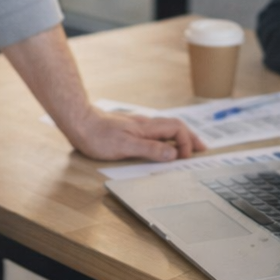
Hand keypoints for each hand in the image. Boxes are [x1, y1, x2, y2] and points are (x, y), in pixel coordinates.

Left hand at [66, 110, 204, 162]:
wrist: (78, 122)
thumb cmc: (98, 136)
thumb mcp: (125, 147)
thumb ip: (150, 149)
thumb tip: (174, 154)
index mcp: (147, 127)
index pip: (176, 129)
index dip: (186, 142)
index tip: (185, 158)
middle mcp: (145, 124)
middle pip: (174, 126)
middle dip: (189, 137)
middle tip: (201, 148)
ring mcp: (137, 125)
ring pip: (165, 129)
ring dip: (178, 138)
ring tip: (186, 149)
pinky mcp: (128, 129)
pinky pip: (154, 132)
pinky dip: (165, 138)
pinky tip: (161, 145)